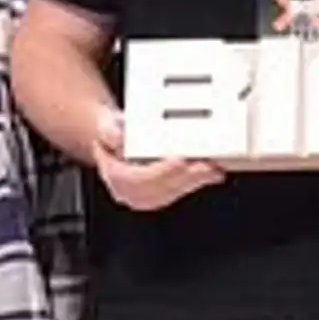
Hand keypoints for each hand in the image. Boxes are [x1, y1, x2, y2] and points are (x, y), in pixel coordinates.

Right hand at [90, 109, 224, 211]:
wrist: (114, 137)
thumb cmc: (112, 131)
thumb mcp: (106, 124)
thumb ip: (110, 129)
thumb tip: (118, 137)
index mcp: (114, 175)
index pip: (137, 179)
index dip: (159, 171)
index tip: (178, 161)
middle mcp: (126, 190)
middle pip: (159, 189)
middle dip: (184, 178)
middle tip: (205, 166)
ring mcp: (142, 195)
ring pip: (171, 193)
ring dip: (194, 182)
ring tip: (213, 170)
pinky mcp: (157, 195)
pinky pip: (177, 192)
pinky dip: (195, 183)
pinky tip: (210, 175)